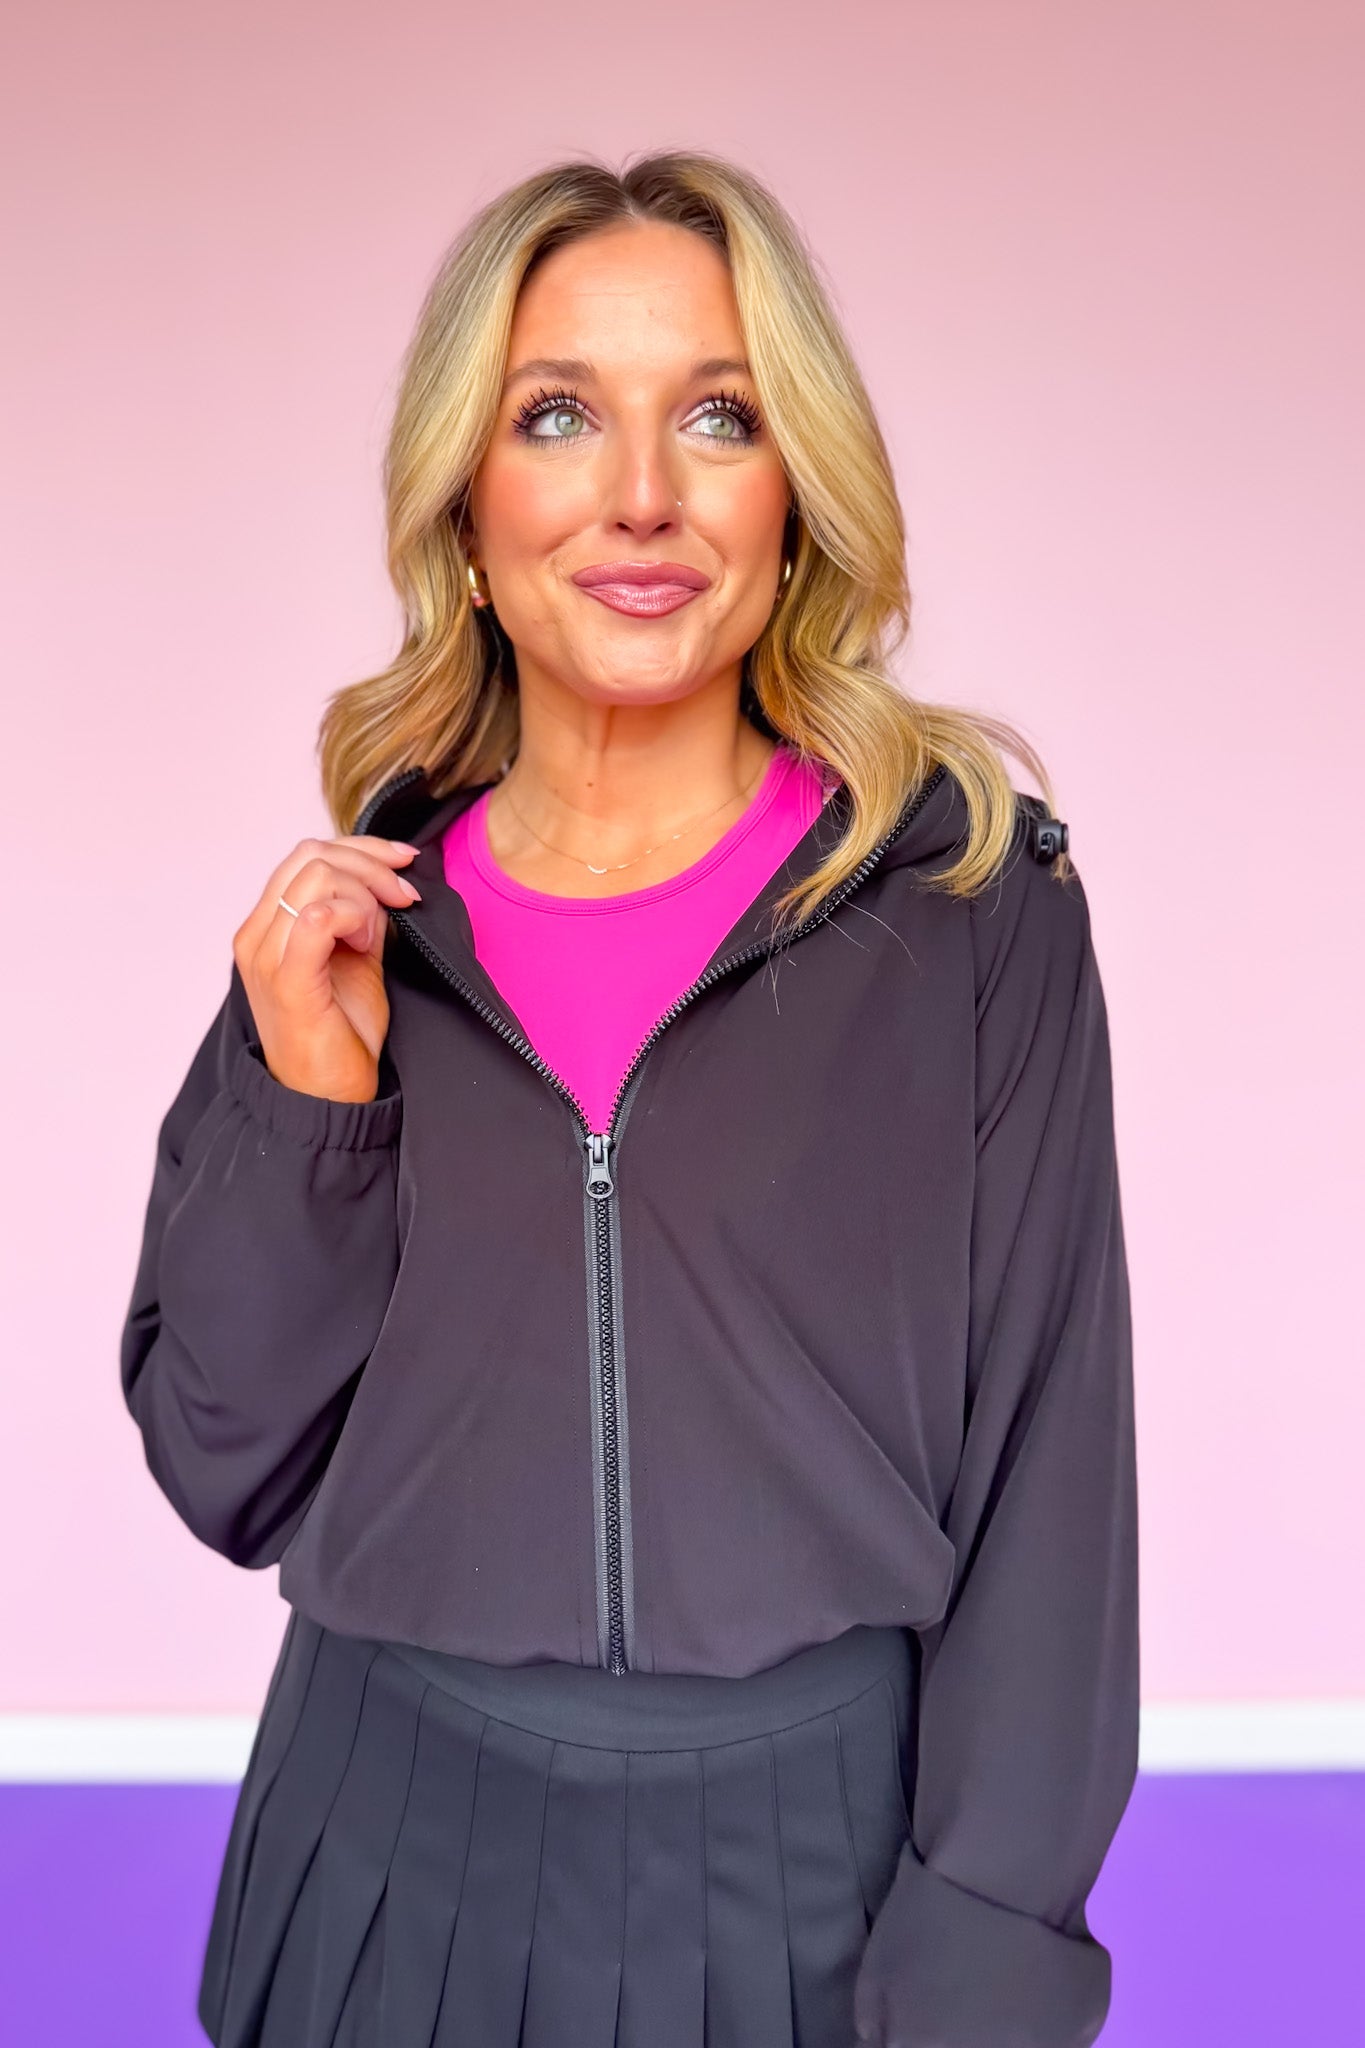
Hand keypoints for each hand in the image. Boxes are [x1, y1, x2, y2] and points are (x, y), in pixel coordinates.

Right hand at [232, 834, 421, 1103]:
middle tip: (404, 896)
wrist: (332, 1096)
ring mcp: (266, 956)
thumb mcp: (355, 960)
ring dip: (365, 894)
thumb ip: (357, 917)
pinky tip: (369, 943)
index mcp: (268, 927)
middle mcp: (257, 935)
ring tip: (378, 935)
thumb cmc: (340, 1034)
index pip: (306, 855)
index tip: (403, 864)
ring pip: (317, 877)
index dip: (361, 849)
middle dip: (370, 865)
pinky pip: (319, 917)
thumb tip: (383, 880)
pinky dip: (356, 917)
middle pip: (311, 856)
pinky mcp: (287, 979)